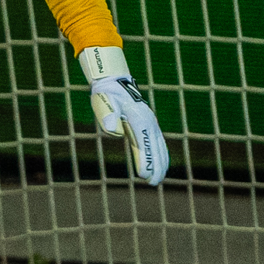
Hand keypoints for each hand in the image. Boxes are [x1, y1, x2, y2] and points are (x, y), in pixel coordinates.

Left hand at [78, 46, 169, 187]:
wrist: (114, 81)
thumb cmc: (106, 94)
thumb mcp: (103, 102)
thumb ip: (108, 115)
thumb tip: (112, 129)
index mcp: (138, 117)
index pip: (143, 142)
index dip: (145, 159)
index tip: (144, 174)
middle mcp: (148, 120)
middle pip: (155, 146)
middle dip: (156, 165)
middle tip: (153, 182)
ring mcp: (151, 122)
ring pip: (159, 145)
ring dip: (160, 162)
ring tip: (157, 179)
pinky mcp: (149, 124)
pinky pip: (157, 142)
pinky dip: (160, 154)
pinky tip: (161, 165)